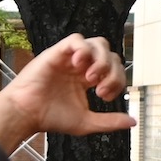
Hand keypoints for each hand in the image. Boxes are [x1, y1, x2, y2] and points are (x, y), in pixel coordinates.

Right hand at [0, 35, 132, 152]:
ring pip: (96, 43)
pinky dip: (83, 49)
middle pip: (109, 54)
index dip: (117, 80)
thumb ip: (109, 121)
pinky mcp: (57, 52)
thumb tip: (133, 121)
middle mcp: (81, 66)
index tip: (105, 97)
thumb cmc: (51, 117)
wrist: (26, 114)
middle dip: (111, 71)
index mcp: (88, 79)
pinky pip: (76, 39)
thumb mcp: (85, 122)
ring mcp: (69, 58)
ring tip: (91, 77)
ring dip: (101, 59)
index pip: (113, 69)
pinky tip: (80, 65)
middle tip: (100, 89)